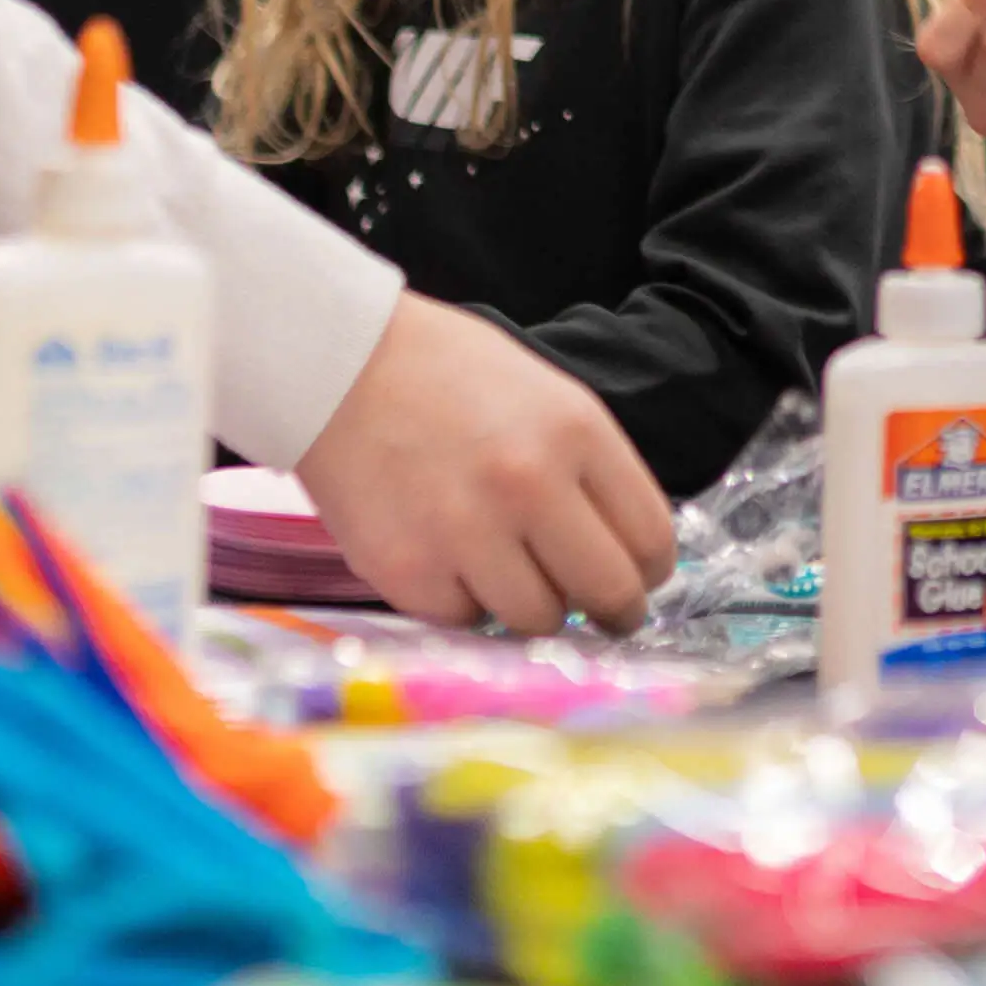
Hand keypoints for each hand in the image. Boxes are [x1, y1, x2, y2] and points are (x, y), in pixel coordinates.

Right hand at [297, 293, 679, 633]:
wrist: (335, 365)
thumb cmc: (445, 376)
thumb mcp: (546, 396)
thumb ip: (590, 471)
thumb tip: (627, 554)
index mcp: (575, 433)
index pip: (650, 539)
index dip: (649, 572)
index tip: (638, 580)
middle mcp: (527, 485)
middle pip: (607, 592)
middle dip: (612, 612)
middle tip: (601, 615)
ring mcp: (465, 533)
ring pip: (538, 619)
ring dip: (532, 607)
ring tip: (508, 573)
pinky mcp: (407, 572)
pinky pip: (465, 621)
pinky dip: (464, 603)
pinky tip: (449, 561)